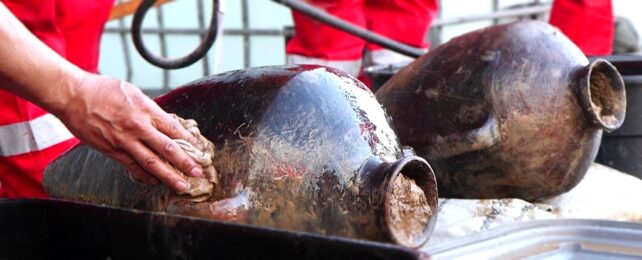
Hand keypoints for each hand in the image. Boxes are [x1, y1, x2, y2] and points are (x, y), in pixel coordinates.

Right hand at [56, 73, 203, 191]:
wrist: (72, 95)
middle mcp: (137, 126)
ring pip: (151, 162)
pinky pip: (132, 166)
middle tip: (199, 172)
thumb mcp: (131, 91)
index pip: (173, 128)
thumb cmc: (101, 89)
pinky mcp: (111, 150)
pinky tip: (155, 182)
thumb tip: (163, 120)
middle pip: (167, 148)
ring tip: (182, 184)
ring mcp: (124, 140)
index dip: (188, 140)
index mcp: (144, 109)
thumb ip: (149, 108)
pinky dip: (145, 176)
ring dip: (168, 175)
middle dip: (185, 162)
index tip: (199, 149)